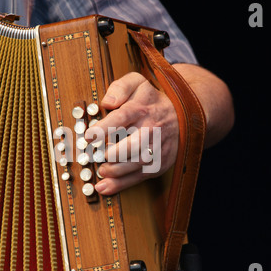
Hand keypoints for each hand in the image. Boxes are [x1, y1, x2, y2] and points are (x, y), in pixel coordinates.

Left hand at [84, 72, 178, 195]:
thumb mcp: (136, 83)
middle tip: (96, 156)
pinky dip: (122, 184)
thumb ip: (120, 88)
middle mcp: (152, 128)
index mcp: (142, 107)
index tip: (88, 137)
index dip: (104, 128)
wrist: (182, 114)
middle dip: (112, 154)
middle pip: (132, 145)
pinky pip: (141, 176)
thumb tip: (107, 102)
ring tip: (101, 170)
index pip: (122, 117)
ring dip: (116, 171)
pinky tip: (106, 187)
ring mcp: (158, 147)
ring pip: (137, 163)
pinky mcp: (161, 162)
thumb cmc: (150, 100)